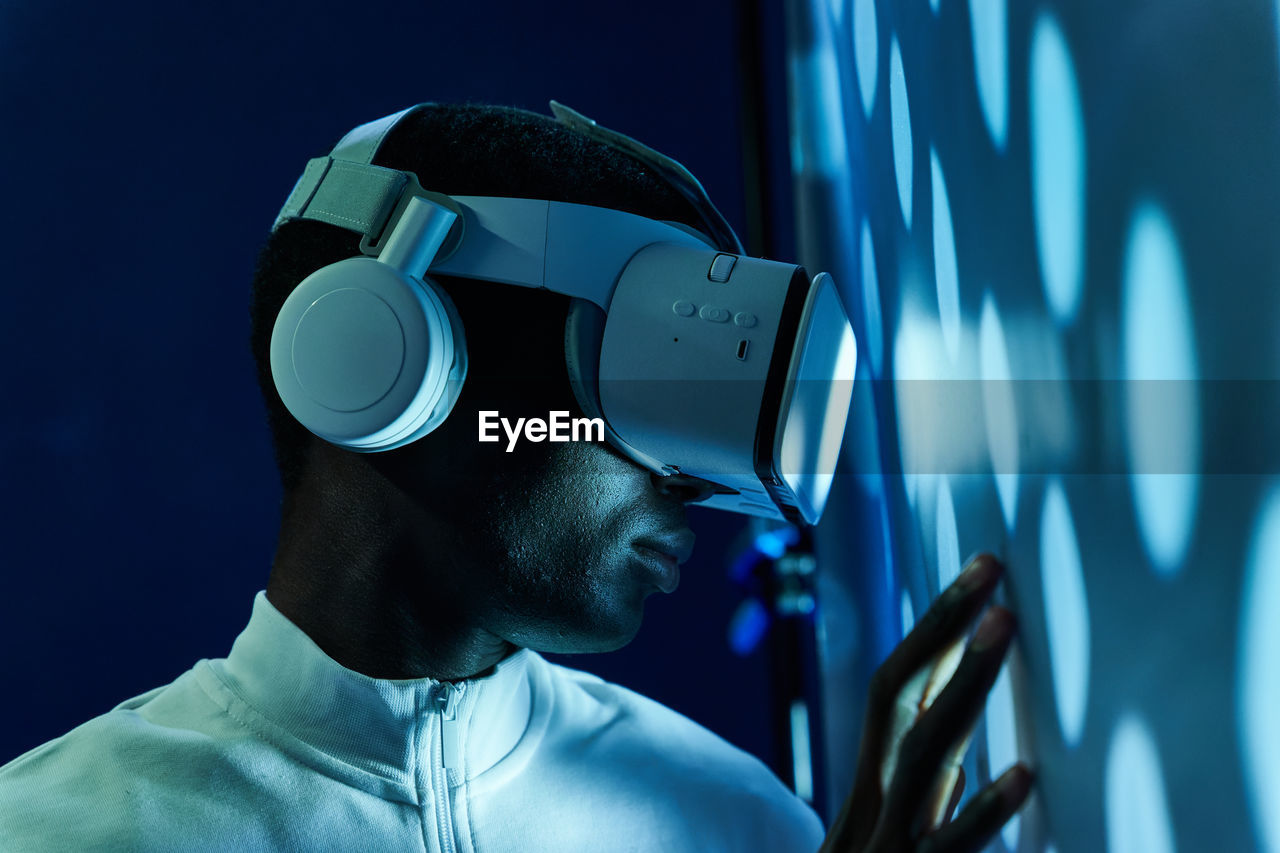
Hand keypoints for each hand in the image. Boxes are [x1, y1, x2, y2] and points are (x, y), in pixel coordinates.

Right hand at [820, 554, 1032, 852]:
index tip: (979, 572)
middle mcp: (873, 797)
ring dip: (965, 686)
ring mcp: (888, 842)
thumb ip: (921, 779)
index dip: (935, 624)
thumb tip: (961, 724)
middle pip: (898, 696)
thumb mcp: (892, 823)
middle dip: (943, 627)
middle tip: (991, 572)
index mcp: (873, 778)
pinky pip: (948, 847)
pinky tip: (1023, 777)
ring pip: (922, 752)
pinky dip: (982, 812)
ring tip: (1005, 628)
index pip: (895, 683)